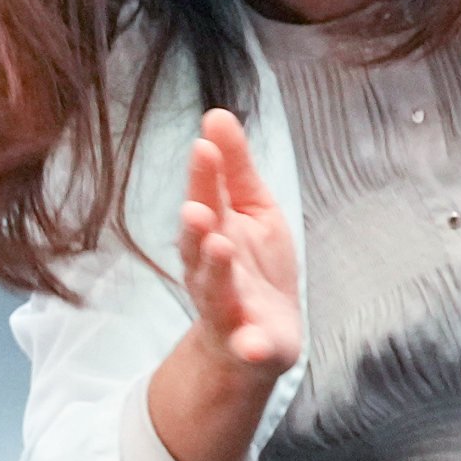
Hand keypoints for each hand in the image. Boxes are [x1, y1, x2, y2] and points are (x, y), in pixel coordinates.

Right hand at [147, 112, 301, 460]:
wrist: (262, 338)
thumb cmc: (254, 266)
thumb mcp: (252, 211)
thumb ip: (235, 169)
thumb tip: (217, 113)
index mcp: (213, 233)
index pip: (206, 200)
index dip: (204, 178)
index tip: (204, 147)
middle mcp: (211, 271)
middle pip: (200, 247)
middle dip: (197, 228)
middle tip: (198, 207)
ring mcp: (228, 310)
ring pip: (216, 292)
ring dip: (216, 272)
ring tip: (221, 249)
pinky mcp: (251, 345)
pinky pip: (247, 347)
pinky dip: (249, 346)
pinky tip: (254, 344)